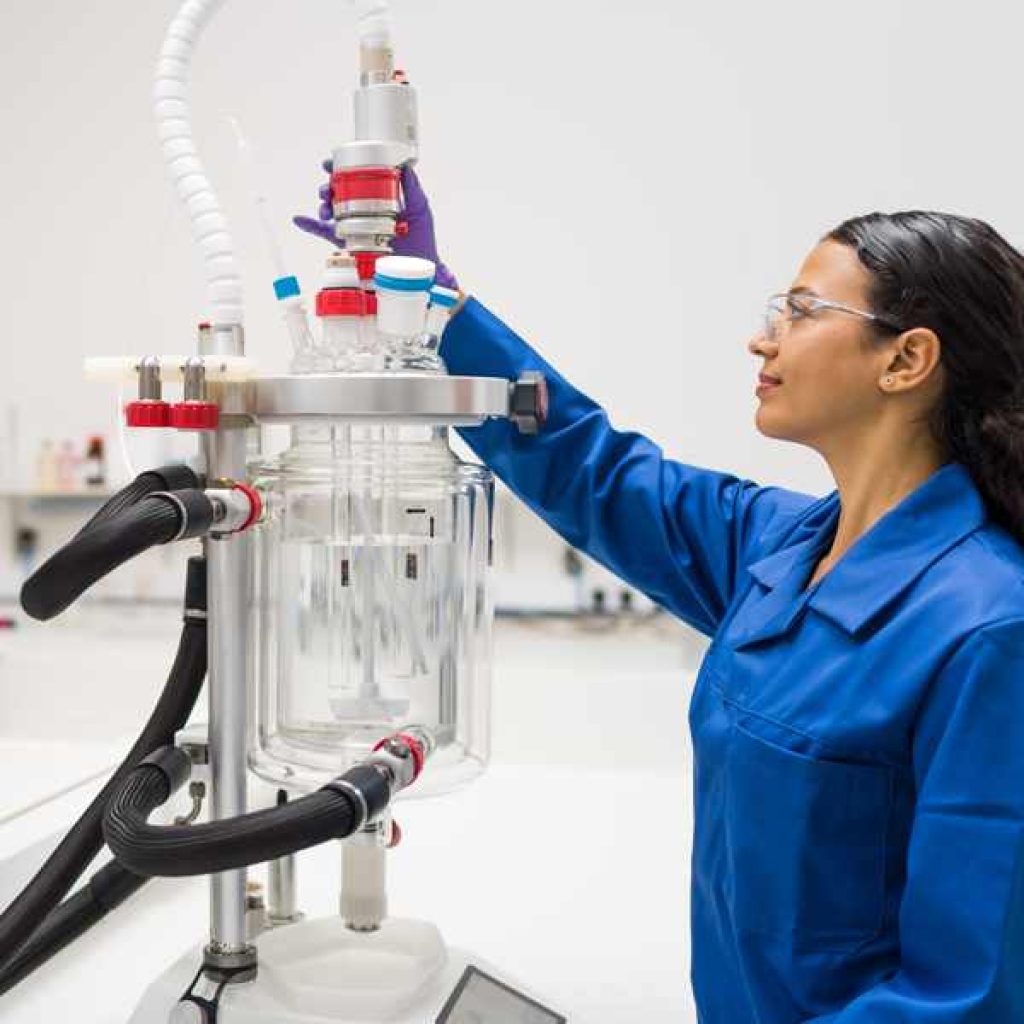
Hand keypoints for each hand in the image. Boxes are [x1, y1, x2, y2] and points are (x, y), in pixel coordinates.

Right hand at [293, 160, 457, 289]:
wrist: (420, 267)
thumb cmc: (422, 239)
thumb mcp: (419, 208)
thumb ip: (411, 188)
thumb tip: (403, 165)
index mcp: (377, 198)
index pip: (355, 178)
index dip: (340, 168)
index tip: (330, 162)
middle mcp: (363, 211)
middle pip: (338, 192)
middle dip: (328, 186)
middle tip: (329, 188)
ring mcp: (355, 227)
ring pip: (331, 210)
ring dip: (323, 204)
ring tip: (325, 205)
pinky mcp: (350, 244)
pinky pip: (326, 234)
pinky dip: (311, 226)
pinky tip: (300, 219)